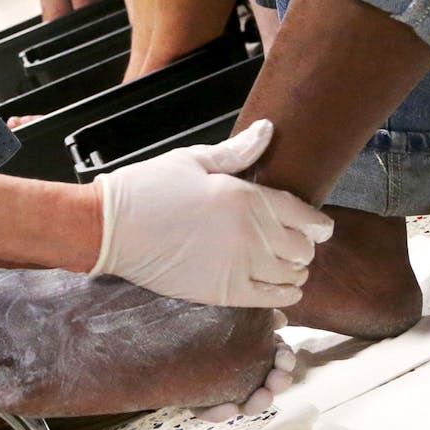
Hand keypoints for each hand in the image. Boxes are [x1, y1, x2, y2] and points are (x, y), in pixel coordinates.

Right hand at [90, 119, 334, 307]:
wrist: (109, 228)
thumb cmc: (146, 189)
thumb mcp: (192, 160)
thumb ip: (236, 152)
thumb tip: (268, 130)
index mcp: (244, 196)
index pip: (303, 215)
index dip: (317, 224)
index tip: (320, 227)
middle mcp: (249, 234)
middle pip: (302, 248)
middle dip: (304, 246)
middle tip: (294, 243)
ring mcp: (237, 267)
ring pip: (291, 276)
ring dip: (294, 271)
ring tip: (286, 266)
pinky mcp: (222, 292)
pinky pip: (271, 299)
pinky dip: (283, 295)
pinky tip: (281, 288)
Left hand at [194, 312, 297, 420]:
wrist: (164, 329)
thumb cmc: (206, 320)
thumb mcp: (233, 313)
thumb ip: (258, 314)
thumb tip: (280, 318)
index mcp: (254, 354)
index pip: (275, 361)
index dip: (284, 361)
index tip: (284, 357)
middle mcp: (242, 376)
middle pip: (267, 385)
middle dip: (278, 383)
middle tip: (279, 377)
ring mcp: (223, 390)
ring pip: (246, 404)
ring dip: (259, 402)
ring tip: (263, 395)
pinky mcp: (199, 400)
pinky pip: (209, 411)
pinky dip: (220, 413)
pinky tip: (227, 408)